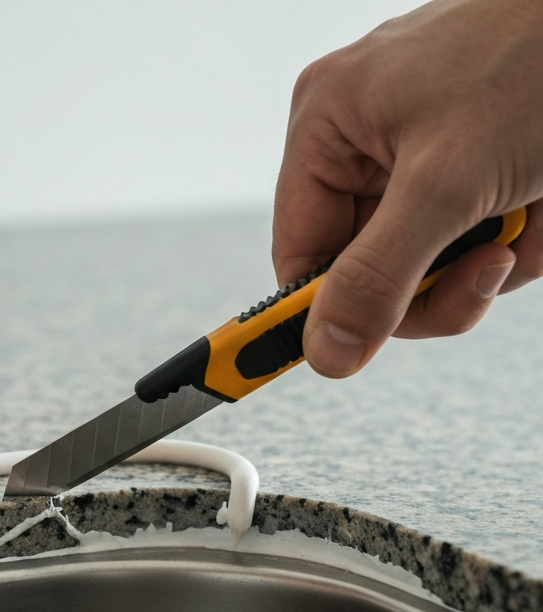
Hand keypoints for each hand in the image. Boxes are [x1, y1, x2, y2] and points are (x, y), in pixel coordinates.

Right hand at [273, 0, 542, 377]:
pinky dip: (514, 236)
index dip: (333, 307)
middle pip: (368, 268)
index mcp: (326, 125)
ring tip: (528, 216)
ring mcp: (419, 148)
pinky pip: (471, 234)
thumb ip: (378, 276)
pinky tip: (540, 205)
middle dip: (437, 280)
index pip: (301, 254)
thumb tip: (325, 351)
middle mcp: (362, 138)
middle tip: (487, 267)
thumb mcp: (447, 183)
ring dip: (486, 260)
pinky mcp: (471, 158)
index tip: (358, 348)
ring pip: (427, 260)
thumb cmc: (537, 51)